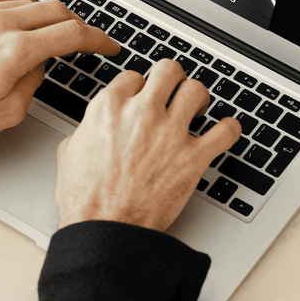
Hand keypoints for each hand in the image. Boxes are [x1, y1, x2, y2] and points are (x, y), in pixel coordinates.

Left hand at [0, 0, 118, 140]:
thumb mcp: (6, 113)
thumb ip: (33, 85)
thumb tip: (40, 67)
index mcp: (15, 52)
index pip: (72, 34)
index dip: (98, 39)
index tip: (108, 45)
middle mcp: (1, 24)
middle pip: (59, 11)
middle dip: (80, 26)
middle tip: (88, 41)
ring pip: (34, 1)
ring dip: (53, 15)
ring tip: (58, 32)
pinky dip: (26, 4)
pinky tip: (27, 15)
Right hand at [55, 59, 240, 230]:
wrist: (104, 230)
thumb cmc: (86, 200)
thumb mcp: (70, 153)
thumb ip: (86, 129)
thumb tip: (93, 128)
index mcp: (109, 108)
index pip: (134, 77)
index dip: (140, 87)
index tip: (144, 97)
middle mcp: (142, 113)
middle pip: (168, 70)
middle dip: (173, 79)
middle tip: (174, 92)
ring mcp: (170, 133)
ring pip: (196, 90)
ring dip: (199, 97)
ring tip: (198, 108)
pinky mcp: (193, 157)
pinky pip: (225, 131)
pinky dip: (229, 129)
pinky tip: (225, 131)